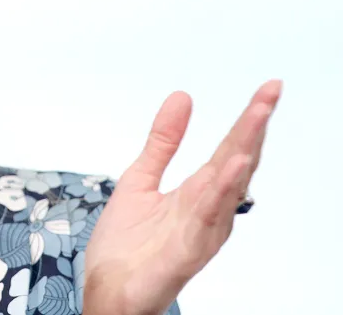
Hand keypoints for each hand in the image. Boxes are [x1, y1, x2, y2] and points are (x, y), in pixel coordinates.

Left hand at [83, 79, 282, 314]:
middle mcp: (208, 210)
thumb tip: (182, 97)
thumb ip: (163, 142)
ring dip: (244, 151)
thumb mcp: (140, 178)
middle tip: (271, 92)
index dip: (249, 119)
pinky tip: (230, 169)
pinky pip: (208, 219)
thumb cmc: (126, 246)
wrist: (107, 291)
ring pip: (230, 187)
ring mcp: (201, 231)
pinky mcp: (188, 252)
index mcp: (198, 192)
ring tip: (258, 117)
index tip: (269, 88)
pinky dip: (221, 194)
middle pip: (237, 161)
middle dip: (254, 126)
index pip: (230, 148)